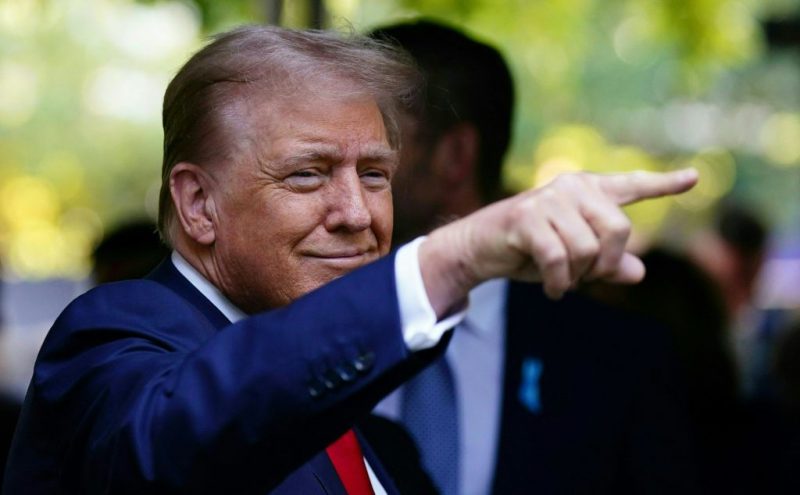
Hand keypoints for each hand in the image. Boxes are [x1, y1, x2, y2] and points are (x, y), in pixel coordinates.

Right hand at [419, 168, 697, 314]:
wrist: (479, 249)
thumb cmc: (529, 251)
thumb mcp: (574, 261)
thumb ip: (607, 264)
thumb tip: (638, 273)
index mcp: (587, 192)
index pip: (632, 186)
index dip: (664, 184)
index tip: (695, 179)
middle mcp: (572, 187)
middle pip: (619, 230)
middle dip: (606, 264)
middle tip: (585, 278)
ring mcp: (549, 200)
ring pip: (588, 250)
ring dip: (577, 277)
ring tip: (562, 280)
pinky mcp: (527, 218)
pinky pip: (559, 259)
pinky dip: (559, 283)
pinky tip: (553, 291)